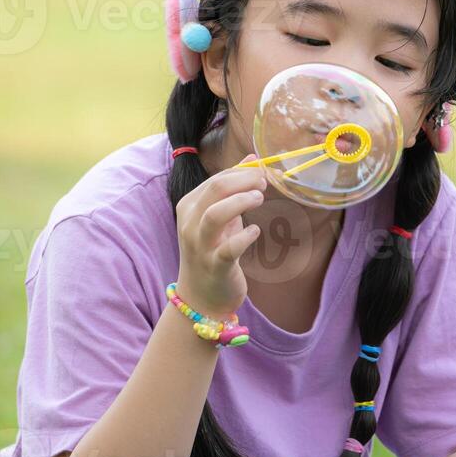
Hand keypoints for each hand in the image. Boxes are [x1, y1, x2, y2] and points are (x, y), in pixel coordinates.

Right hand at [174, 153, 265, 316]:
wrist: (200, 296)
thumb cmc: (213, 250)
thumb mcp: (219, 215)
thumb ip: (233, 188)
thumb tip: (252, 160)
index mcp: (190, 206)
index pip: (216, 179)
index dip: (243, 172)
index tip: (264, 173)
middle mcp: (190, 222)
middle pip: (215, 189)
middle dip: (245, 181)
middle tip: (265, 183)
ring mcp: (200, 245)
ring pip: (216, 214)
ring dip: (242, 202)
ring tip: (260, 199)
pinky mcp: (214, 265)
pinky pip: (229, 248)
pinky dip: (245, 237)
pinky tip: (255, 232)